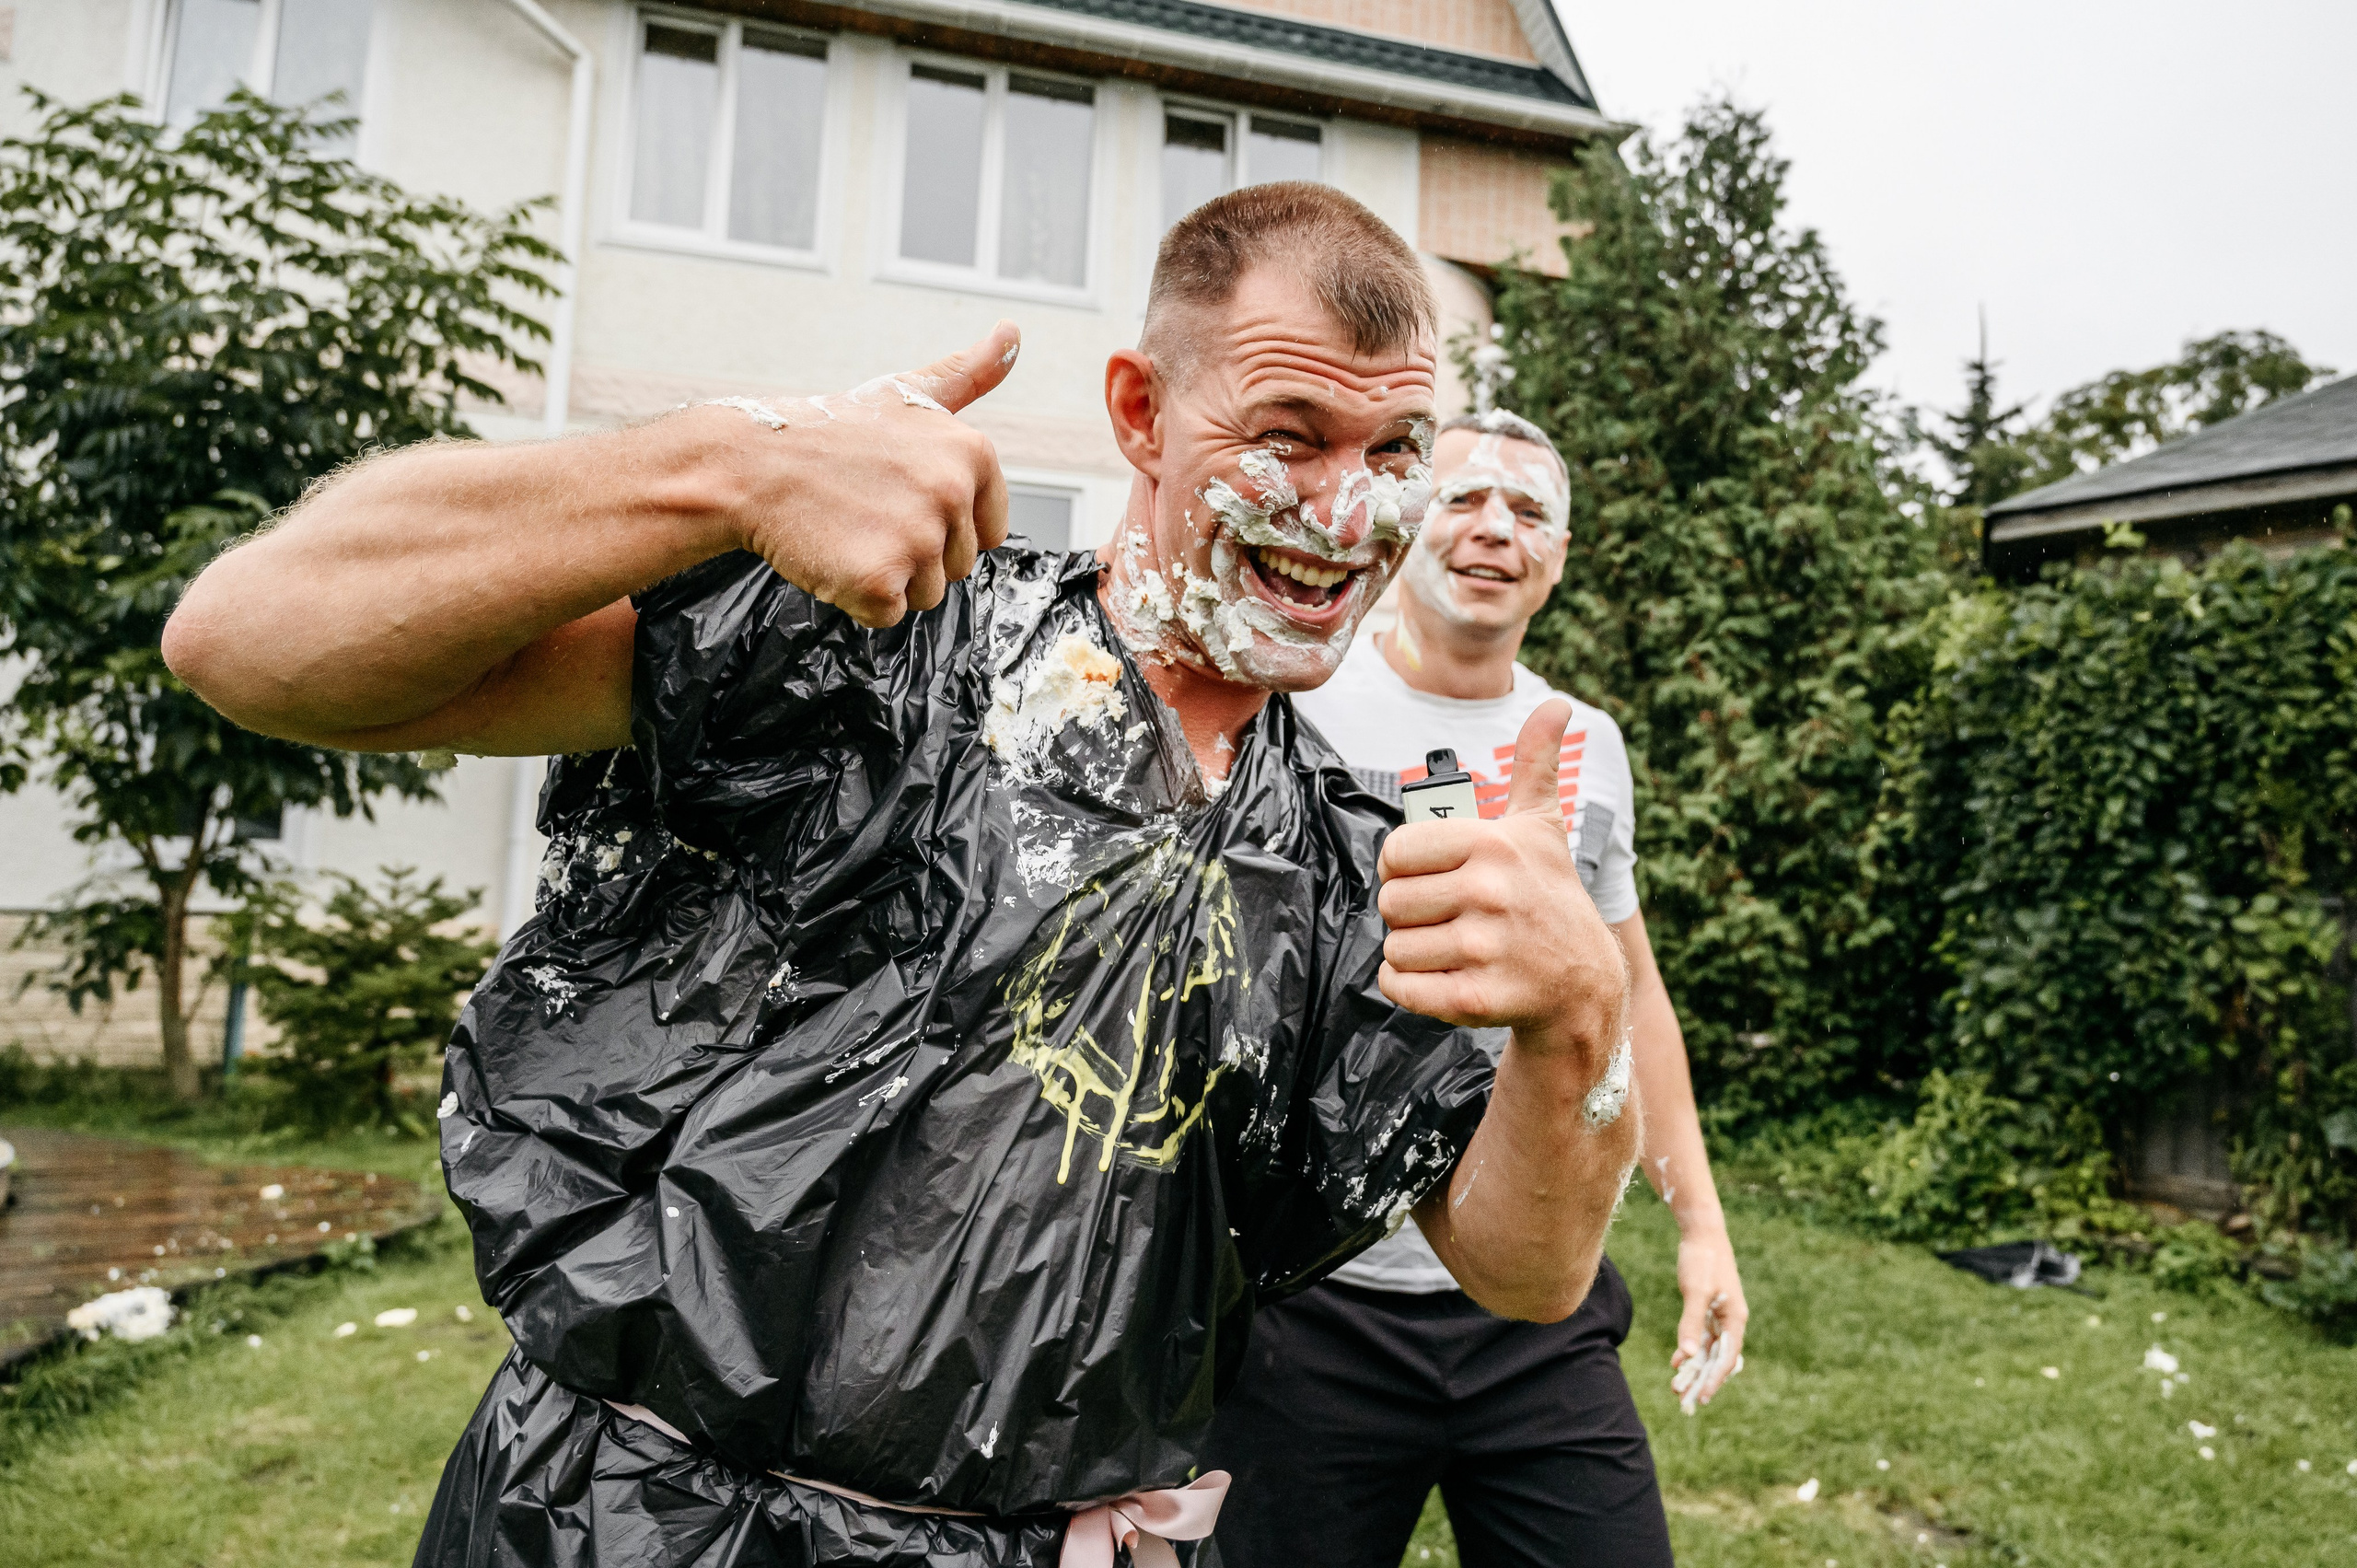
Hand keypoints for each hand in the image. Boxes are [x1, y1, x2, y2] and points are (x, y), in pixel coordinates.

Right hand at [719, 321, 1019, 627]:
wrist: (751, 462)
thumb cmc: (829, 433)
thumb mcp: (908, 394)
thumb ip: (969, 374)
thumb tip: (1013, 335)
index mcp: (972, 453)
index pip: (988, 529)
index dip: (942, 523)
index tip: (900, 497)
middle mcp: (952, 494)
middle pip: (956, 565)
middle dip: (912, 551)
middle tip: (866, 512)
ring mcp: (917, 539)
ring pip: (924, 594)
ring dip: (886, 576)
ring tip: (848, 530)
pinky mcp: (880, 579)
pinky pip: (886, 615)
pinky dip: (856, 597)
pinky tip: (832, 553)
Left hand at [1375, 699, 1625, 1050]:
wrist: (1582, 983)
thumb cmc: (1549, 896)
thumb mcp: (1542, 828)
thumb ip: (1536, 764)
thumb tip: (1555, 705)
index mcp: (1492, 845)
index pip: (1396, 850)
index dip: (1403, 867)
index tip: (1429, 876)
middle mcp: (1488, 893)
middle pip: (1390, 902)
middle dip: (1407, 914)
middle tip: (1445, 918)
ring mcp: (1483, 949)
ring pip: (1393, 947)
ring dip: (1411, 952)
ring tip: (1451, 948)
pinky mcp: (1475, 999)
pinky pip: (1401, 987)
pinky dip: (1408, 987)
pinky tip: (1442, 978)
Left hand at [1668, 1224, 1748, 1408]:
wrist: (1702, 1233)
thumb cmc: (1703, 1260)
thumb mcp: (1696, 1292)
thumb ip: (1691, 1323)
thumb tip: (1685, 1355)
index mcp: (1736, 1319)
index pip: (1727, 1358)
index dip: (1715, 1379)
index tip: (1703, 1397)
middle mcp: (1731, 1321)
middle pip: (1718, 1359)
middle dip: (1702, 1380)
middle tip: (1686, 1402)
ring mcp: (1719, 1316)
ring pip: (1707, 1350)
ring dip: (1693, 1369)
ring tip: (1677, 1388)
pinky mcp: (1708, 1309)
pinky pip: (1700, 1337)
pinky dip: (1689, 1351)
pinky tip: (1676, 1362)